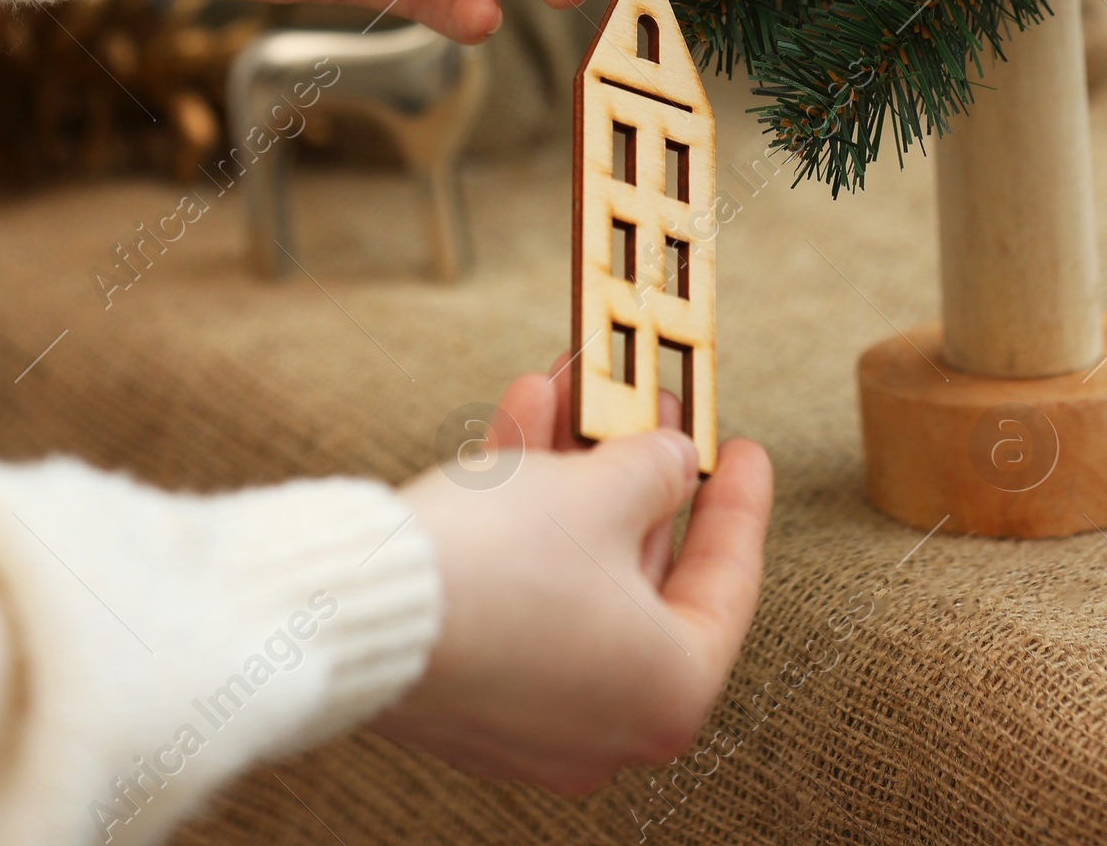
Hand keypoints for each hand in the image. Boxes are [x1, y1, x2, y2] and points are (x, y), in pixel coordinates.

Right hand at [375, 365, 773, 793]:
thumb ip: (655, 469)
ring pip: (574, 569)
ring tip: (571, 382)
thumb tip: (670, 463)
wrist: (363, 608)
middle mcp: (607, 724)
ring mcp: (532, 713)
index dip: (740, 503)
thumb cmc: (504, 562)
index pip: (727, 586)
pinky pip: (522, 587)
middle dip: (636, 470)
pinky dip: (524, 509)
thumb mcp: (604, 488)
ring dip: (572, 469)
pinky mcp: (471, 686)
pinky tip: (518, 418)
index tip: (743, 448)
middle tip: (648, 403)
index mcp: (668, 694)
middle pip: (641, 571)